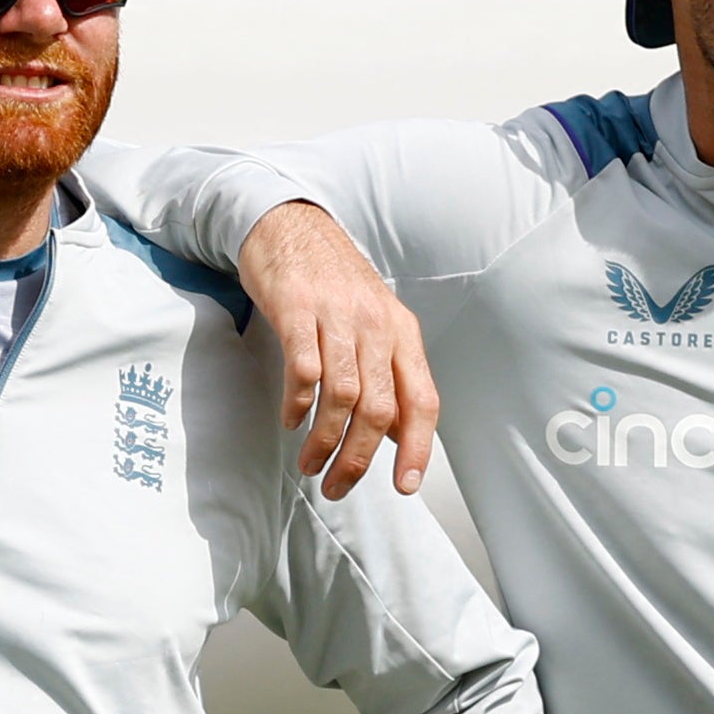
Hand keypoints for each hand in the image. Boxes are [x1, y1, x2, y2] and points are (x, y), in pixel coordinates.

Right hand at [236, 202, 440, 498]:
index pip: (422, 400)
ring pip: (343, 396)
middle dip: (358, 459)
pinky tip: (291, 420)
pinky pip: (304, 369)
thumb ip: (389, 376)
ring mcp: (337, 316)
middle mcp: (376, 325)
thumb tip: (400, 435)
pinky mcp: (297, 309)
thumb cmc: (332, 283)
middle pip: (379, 409)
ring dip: (324, 441)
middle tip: (337, 486)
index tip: (404, 486)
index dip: (417, 448)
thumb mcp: (373, 325)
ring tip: (310, 465)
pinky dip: (298, 404)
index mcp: (401, 333)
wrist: (291, 226)